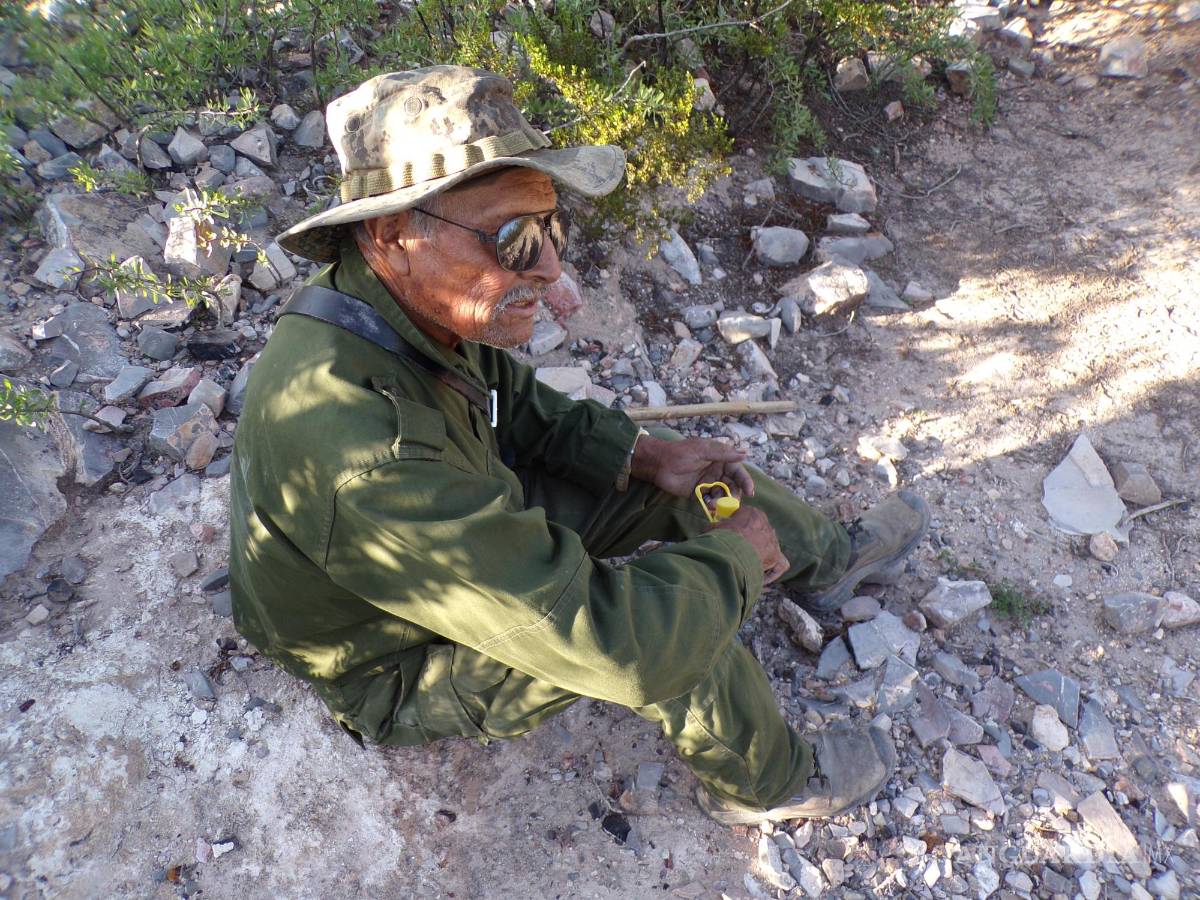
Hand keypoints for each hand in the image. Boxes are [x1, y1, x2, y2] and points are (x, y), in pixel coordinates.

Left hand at [630, 435, 754, 499]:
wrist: (658, 464)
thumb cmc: (680, 452)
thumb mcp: (703, 449)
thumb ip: (723, 453)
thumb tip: (745, 453)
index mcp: (721, 460)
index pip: (738, 472)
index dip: (746, 482)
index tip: (750, 492)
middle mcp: (717, 472)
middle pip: (733, 486)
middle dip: (734, 494)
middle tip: (731, 501)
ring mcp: (708, 483)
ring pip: (723, 495)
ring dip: (723, 501)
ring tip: (715, 503)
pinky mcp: (699, 493)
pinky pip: (711, 501)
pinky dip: (712, 505)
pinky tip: (708, 504)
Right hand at [713, 506, 789, 583]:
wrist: (731, 550)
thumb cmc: (721, 537)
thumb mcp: (714, 529)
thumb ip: (716, 528)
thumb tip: (709, 531)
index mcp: (752, 513)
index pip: (747, 517)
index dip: (738, 526)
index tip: (730, 533)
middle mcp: (766, 525)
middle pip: (759, 533)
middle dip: (750, 542)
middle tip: (737, 551)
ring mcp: (773, 541)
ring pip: (770, 548)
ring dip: (761, 556)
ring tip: (749, 564)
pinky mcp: (776, 556)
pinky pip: (779, 565)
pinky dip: (772, 572)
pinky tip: (760, 576)